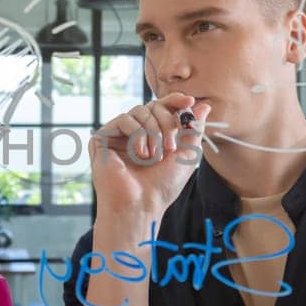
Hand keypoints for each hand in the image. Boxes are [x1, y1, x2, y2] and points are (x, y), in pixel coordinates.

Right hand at [91, 94, 210, 220]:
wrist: (141, 204)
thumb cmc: (162, 186)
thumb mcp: (187, 155)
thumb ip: (193, 129)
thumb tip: (203, 105)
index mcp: (151, 136)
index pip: (161, 107)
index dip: (175, 100)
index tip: (189, 101)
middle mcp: (133, 133)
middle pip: (152, 106)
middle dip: (166, 122)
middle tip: (170, 146)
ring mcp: (117, 136)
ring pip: (139, 111)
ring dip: (153, 132)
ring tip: (154, 156)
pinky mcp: (102, 138)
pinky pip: (124, 120)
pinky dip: (137, 135)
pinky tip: (140, 155)